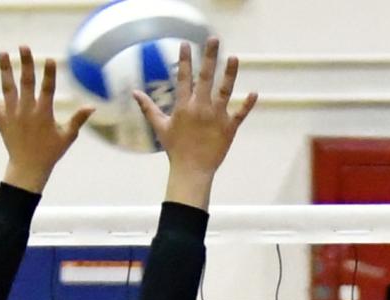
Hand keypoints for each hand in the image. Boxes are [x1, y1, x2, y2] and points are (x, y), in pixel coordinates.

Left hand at [0, 47, 93, 193]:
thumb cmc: (51, 152)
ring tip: (3, 52)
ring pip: (7, 87)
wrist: (28, 166)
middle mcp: (26, 110)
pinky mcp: (0, 118)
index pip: (47, 89)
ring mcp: (11, 113)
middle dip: (26, 64)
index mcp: (44, 114)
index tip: (49, 59)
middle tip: (24, 47)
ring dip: (5, 69)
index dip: (49, 73)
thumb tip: (91, 107)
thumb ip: (78, 119)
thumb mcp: (68, 136)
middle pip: (26, 82)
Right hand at [134, 37, 257, 208]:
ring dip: (230, 74)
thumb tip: (135, 92)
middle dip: (209, 57)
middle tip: (214, 40)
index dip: (185, 60)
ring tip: (234, 58)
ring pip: (225, 91)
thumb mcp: (160, 126)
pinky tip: (254, 93)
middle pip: (205, 77)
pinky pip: (240, 114)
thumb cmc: (175, 149)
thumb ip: (148, 107)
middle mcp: (200, 107)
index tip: (186, 43)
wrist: (192, 170)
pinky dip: (248, 105)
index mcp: (184, 106)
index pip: (184, 77)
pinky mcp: (229, 128)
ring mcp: (217, 117)